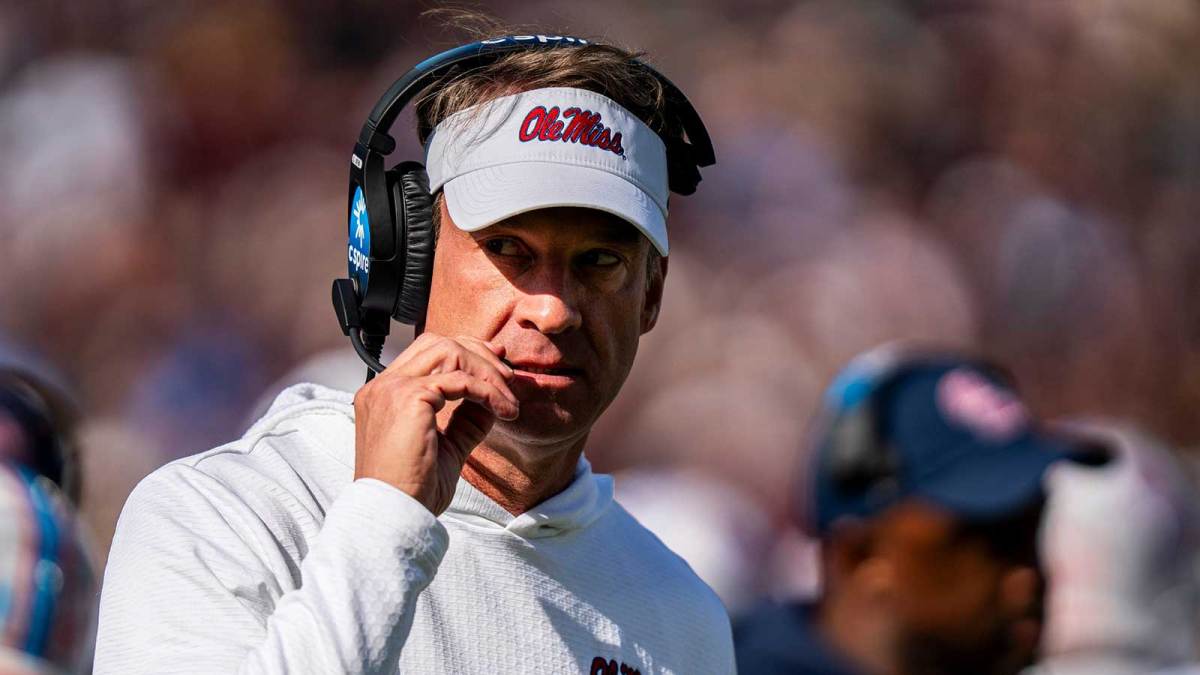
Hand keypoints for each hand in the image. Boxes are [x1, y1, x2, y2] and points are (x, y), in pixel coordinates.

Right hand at [352, 334, 518, 514]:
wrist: (394, 515)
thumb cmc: (413, 492)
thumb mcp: (446, 448)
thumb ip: (464, 421)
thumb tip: (492, 401)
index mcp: (384, 396)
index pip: (426, 354)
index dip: (465, 353)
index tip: (496, 367)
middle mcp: (383, 386)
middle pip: (437, 343)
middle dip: (478, 354)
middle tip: (508, 378)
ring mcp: (392, 389)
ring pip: (449, 352)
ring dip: (486, 371)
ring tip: (507, 398)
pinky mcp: (409, 398)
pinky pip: (460, 380)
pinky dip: (488, 391)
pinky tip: (504, 412)